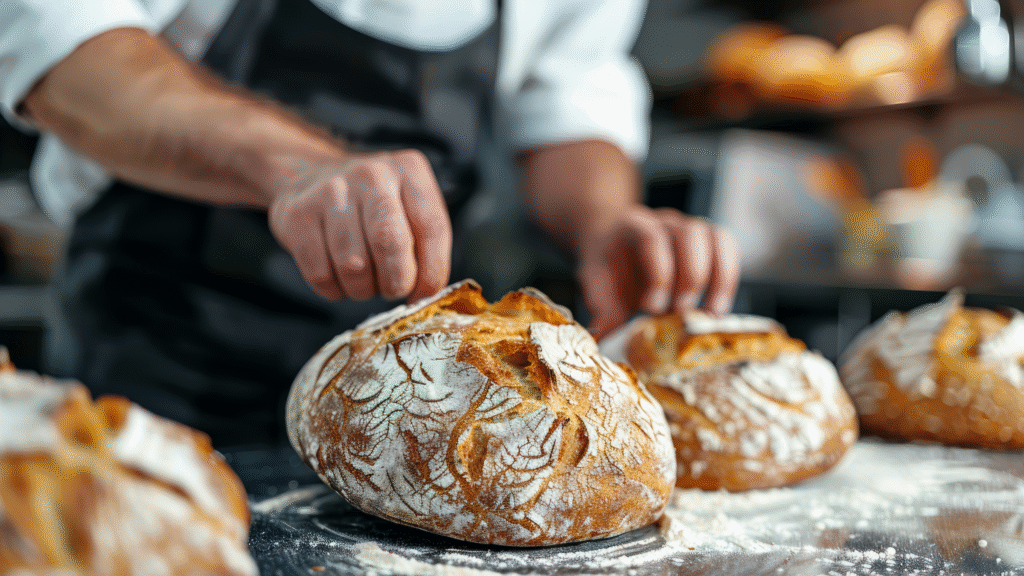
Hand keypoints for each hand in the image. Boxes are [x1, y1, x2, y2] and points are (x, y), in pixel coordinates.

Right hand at [267, 149, 451, 301]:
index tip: (424, 294)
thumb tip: (426, 294)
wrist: (309, 176)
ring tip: (363, 280)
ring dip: (362, 289)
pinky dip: (333, 290)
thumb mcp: (407, 207)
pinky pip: (320, 274)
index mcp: (409, 171)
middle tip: (391, 289)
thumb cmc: (370, 205)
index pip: (431, 228)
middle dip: (395, 282)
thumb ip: (425, 243)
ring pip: (354, 266)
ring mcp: (331, 191)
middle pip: (391, 244)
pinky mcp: (297, 214)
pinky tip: (337, 277)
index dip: (432, 272)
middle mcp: (372, 174)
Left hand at [578, 206, 740, 337]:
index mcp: (633, 224)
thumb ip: (603, 307)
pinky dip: (729, 278)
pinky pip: (729, 249)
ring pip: (717, 238)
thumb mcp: (597, 282)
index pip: (653, 237)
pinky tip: (719, 308)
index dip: (658, 272)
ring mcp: (690, 227)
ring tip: (710, 314)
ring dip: (718, 278)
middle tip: (681, 312)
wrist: (617, 244)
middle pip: (690, 235)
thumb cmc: (610, 264)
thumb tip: (605, 336)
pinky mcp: (709, 239)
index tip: (652, 307)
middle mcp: (665, 221)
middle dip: (690, 277)